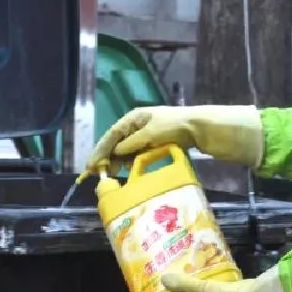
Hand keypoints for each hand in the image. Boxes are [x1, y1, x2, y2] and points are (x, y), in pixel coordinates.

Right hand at [87, 105, 263, 172]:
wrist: (200, 128)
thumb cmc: (174, 126)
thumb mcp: (150, 133)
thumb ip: (130, 144)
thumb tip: (114, 154)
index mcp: (135, 118)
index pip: (112, 134)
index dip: (100, 150)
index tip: (91, 165)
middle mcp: (139, 125)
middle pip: (118, 142)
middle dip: (108, 157)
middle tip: (100, 174)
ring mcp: (148, 134)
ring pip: (128, 150)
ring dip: (120, 161)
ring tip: (112, 174)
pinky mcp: (157, 143)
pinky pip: (139, 153)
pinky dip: (132, 162)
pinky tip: (129, 170)